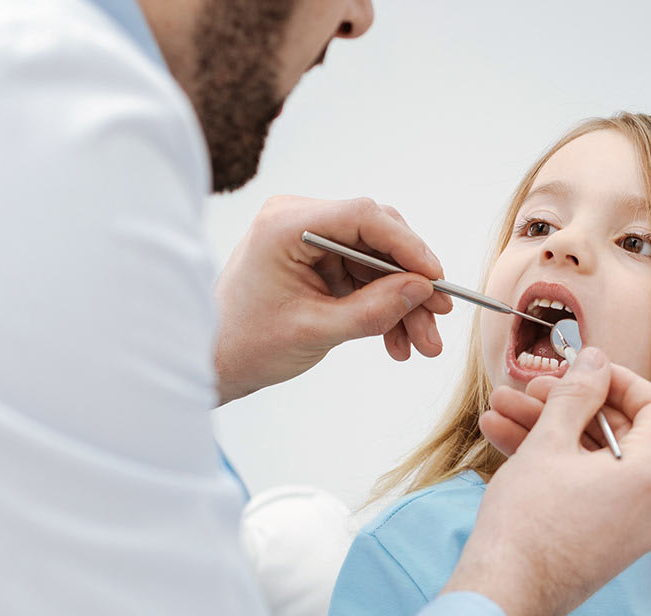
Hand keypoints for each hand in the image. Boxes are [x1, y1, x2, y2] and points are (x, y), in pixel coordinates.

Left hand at [211, 196, 453, 404]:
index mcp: (286, 224)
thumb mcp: (315, 331)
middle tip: (438, 319)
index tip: (436, 280)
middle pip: (377, 238)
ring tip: (422, 344)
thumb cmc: (245, 343)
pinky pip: (364, 277)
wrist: (212, 362)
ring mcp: (309, 239)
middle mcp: (299, 220)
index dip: (408, 246)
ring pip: (377, 262)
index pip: (364, 217)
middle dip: (411, 283)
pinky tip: (397, 342)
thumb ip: (372, 309)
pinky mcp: (317, 261)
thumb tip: (422, 289)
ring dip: (403, 303)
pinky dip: (383, 307)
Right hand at [441, 347, 650, 615]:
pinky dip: (555, 464)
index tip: (583, 370)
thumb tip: (595, 360)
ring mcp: (634, 528)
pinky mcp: (608, 541)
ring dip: (549, 430)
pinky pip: (589, 488)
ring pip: (596, 460)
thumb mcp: (549, 442)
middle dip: (569, 405)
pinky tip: (504, 438)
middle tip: (529, 389)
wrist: (503, 596)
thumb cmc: (527, 524)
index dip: (619, 379)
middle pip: (621, 432)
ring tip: (500, 409)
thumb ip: (577, 393)